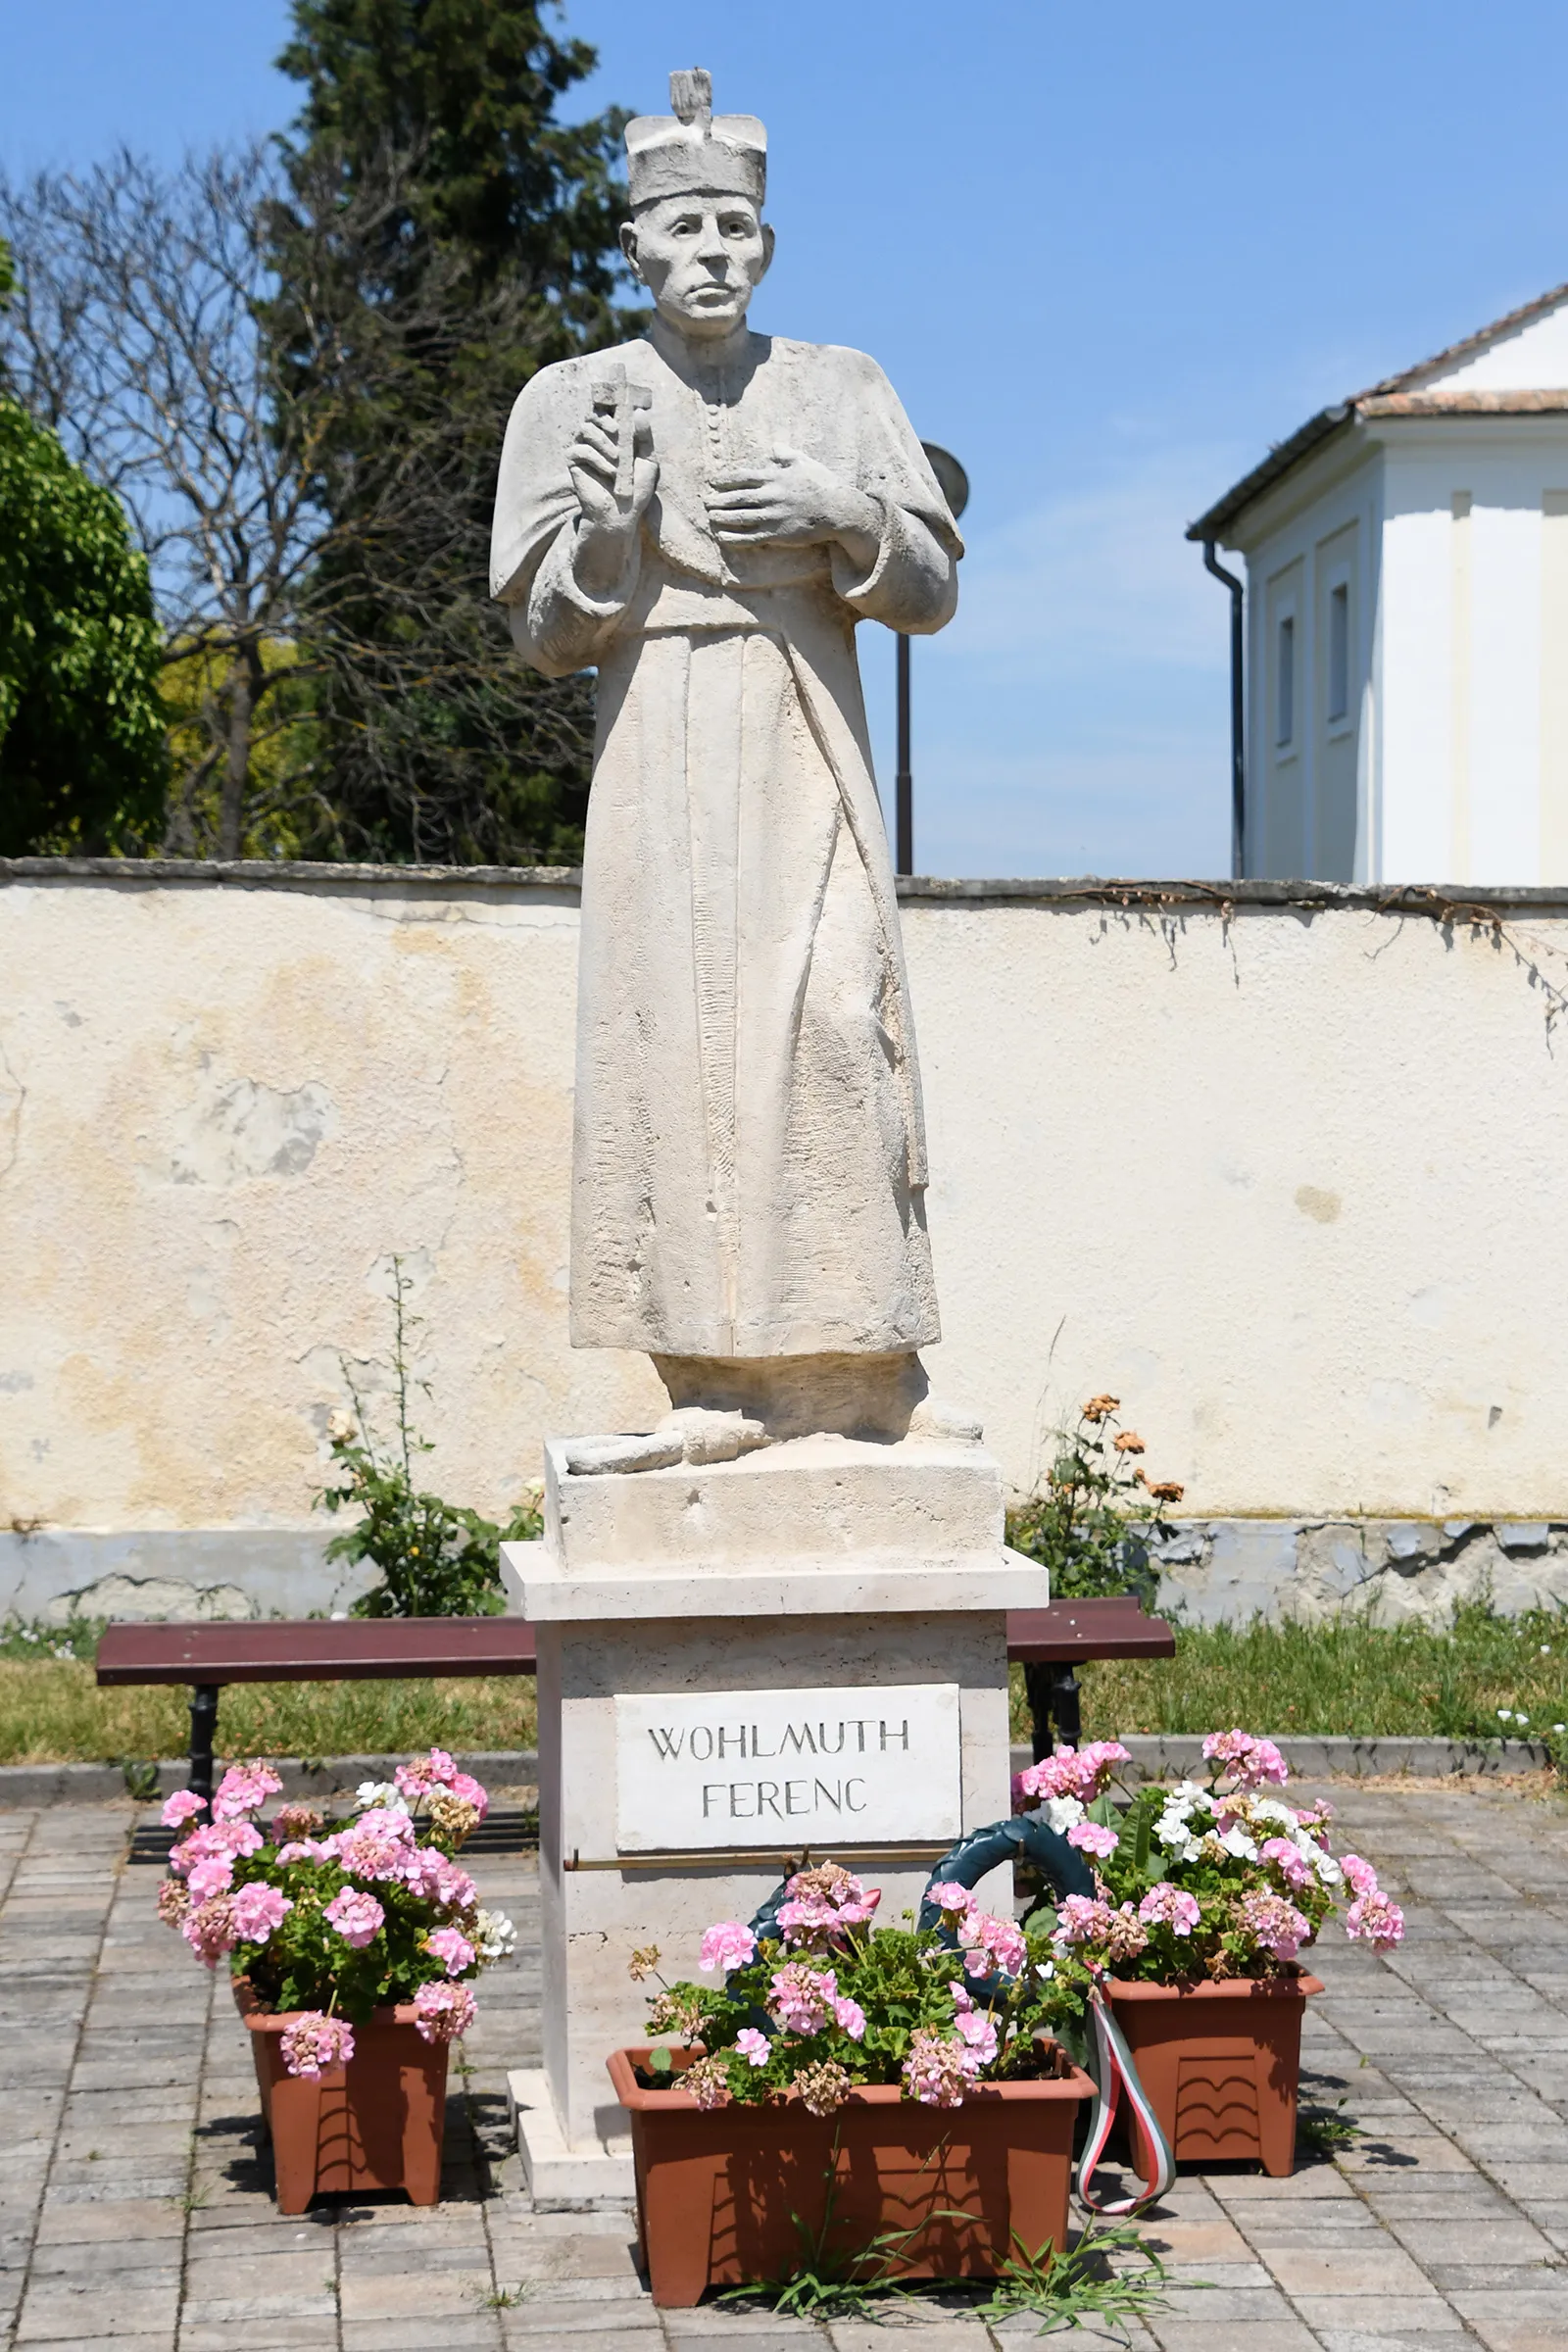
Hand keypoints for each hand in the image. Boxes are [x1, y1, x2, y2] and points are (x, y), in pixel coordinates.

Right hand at [568, 404, 657, 595]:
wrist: (622, 513)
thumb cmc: (636, 489)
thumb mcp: (648, 460)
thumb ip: (644, 436)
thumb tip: (639, 411)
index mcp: (613, 435)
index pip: (606, 410)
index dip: (609, 404)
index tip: (621, 409)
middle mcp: (596, 439)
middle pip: (593, 415)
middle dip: (605, 421)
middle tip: (618, 432)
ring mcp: (583, 449)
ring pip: (585, 429)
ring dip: (603, 442)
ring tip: (618, 460)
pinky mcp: (573, 462)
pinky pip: (580, 449)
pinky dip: (596, 458)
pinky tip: (609, 472)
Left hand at [706, 450, 880, 567]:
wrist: (837, 510)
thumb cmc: (823, 484)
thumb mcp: (805, 463)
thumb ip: (786, 455)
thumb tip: (773, 447)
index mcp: (774, 477)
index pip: (742, 477)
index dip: (724, 479)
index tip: (712, 481)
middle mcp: (769, 496)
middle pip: (736, 497)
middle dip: (718, 499)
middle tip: (704, 501)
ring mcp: (772, 516)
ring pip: (740, 517)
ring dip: (721, 517)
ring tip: (710, 516)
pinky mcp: (776, 534)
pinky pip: (750, 537)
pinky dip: (733, 538)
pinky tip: (721, 537)